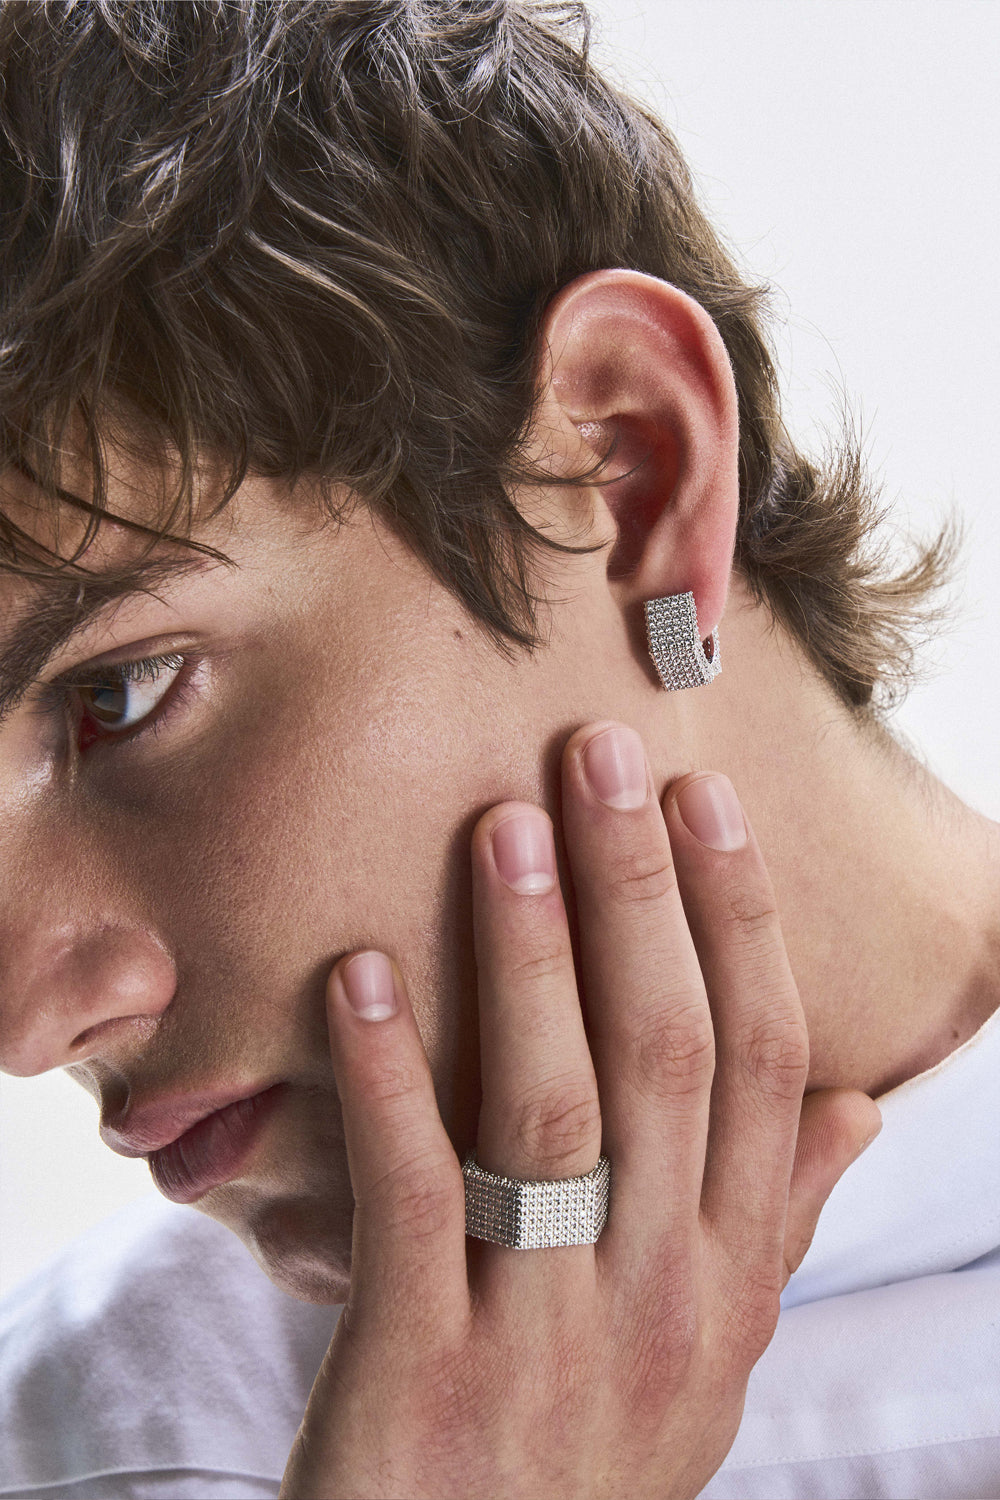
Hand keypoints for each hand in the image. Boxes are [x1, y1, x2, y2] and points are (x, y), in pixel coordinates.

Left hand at [280, 720, 880, 1499]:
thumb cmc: (587, 1456)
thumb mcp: (710, 1355)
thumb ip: (778, 1224)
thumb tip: (863, 1104)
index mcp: (729, 1275)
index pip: (762, 1063)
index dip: (739, 920)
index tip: (707, 800)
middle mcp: (660, 1294)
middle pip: (665, 1054)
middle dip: (642, 892)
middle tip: (604, 755)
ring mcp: (547, 1335)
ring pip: (554, 1109)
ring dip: (532, 956)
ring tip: (502, 826)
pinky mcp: (425, 1372)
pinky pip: (415, 1199)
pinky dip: (392, 1078)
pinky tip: (359, 975)